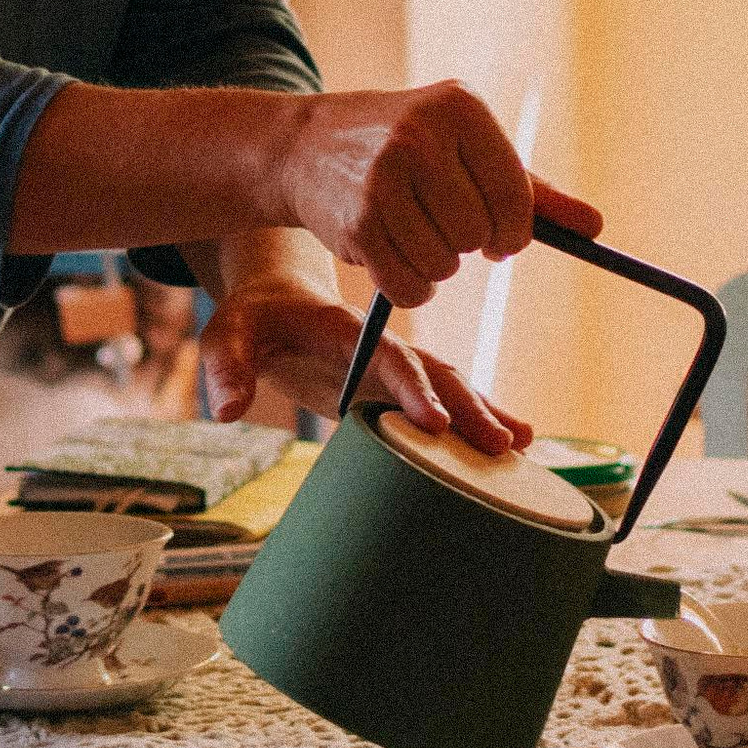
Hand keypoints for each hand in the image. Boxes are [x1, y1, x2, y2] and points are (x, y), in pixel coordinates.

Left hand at [199, 277, 530, 453]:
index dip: (411, 386)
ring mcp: (391, 367)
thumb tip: (228, 411)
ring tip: (521, 445)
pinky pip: (441, 402)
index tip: (434, 421)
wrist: (277, 300)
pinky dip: (473, 420)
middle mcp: (379, 346)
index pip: (385, 355)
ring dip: (483, 413)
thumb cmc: (253, 318)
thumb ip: (227, 366)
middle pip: (433, 371)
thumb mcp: (228, 332)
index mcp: (345, 328)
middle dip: (467, 406)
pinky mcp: (393, 388)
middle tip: (498, 445)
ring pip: (448, 386)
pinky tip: (508, 447)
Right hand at [269, 81, 601, 307]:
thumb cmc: (408, 149)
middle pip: (479, 235)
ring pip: (446, 265)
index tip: (497, 234)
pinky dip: (410, 285)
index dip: (513, 231)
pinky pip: (410, 286)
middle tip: (443, 226)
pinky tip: (392, 252)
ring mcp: (383, 177)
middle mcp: (420, 135)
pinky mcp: (357, 220)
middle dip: (468, 245)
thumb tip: (595, 228)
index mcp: (461, 107)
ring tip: (413, 233)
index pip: (516, 197)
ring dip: (436, 265)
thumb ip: (533, 191)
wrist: (307, 145)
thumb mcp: (469, 150)